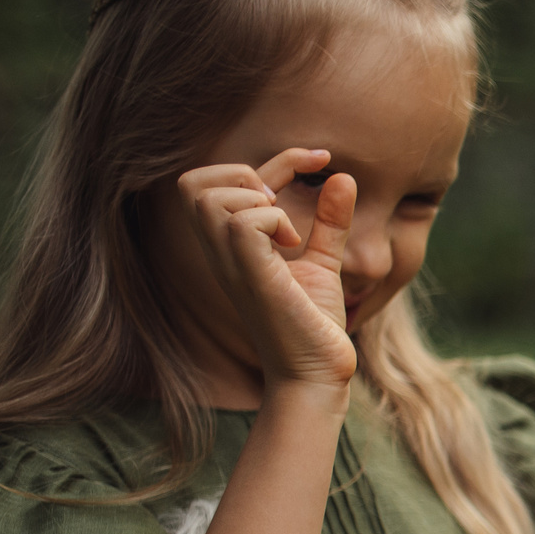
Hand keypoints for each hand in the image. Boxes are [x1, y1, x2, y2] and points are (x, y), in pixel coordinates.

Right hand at [173, 147, 357, 389]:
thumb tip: (342, 176)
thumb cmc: (313, 324)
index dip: (274, 160)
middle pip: (192, 182)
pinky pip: (240, 222)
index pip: (223, 181)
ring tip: (288, 232)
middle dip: (245, 174)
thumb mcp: (323, 262)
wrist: (317, 374)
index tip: (321, 159)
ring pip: (207, 196)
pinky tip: (291, 244)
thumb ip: (330, 221)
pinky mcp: (250, 276)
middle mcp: (219, 253)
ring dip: (256, 199)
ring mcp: (229, 264)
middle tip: (284, 207)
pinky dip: (270, 220)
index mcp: (228, 247)